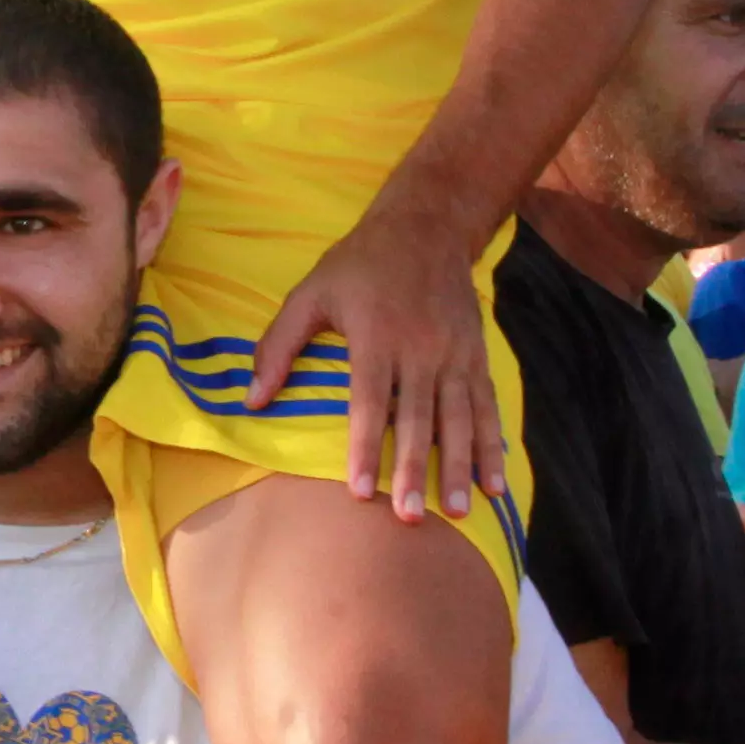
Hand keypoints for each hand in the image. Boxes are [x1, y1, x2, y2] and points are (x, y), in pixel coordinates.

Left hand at [247, 205, 498, 520]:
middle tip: (410, 517)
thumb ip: (278, 346)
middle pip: (418, 418)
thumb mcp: (310, 293)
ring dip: (459, 467)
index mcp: (377, 335)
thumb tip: (250, 402)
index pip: (370, 401)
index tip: (361, 491)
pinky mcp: (476, 356)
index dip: (365, 447)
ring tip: (457, 511)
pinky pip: (487, 408)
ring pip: (460, 418)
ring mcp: (454, 354)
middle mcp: (421, 348)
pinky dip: (492, 447)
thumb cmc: (359, 264)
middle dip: (415, 470)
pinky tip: (493, 485)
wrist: (427, 225)